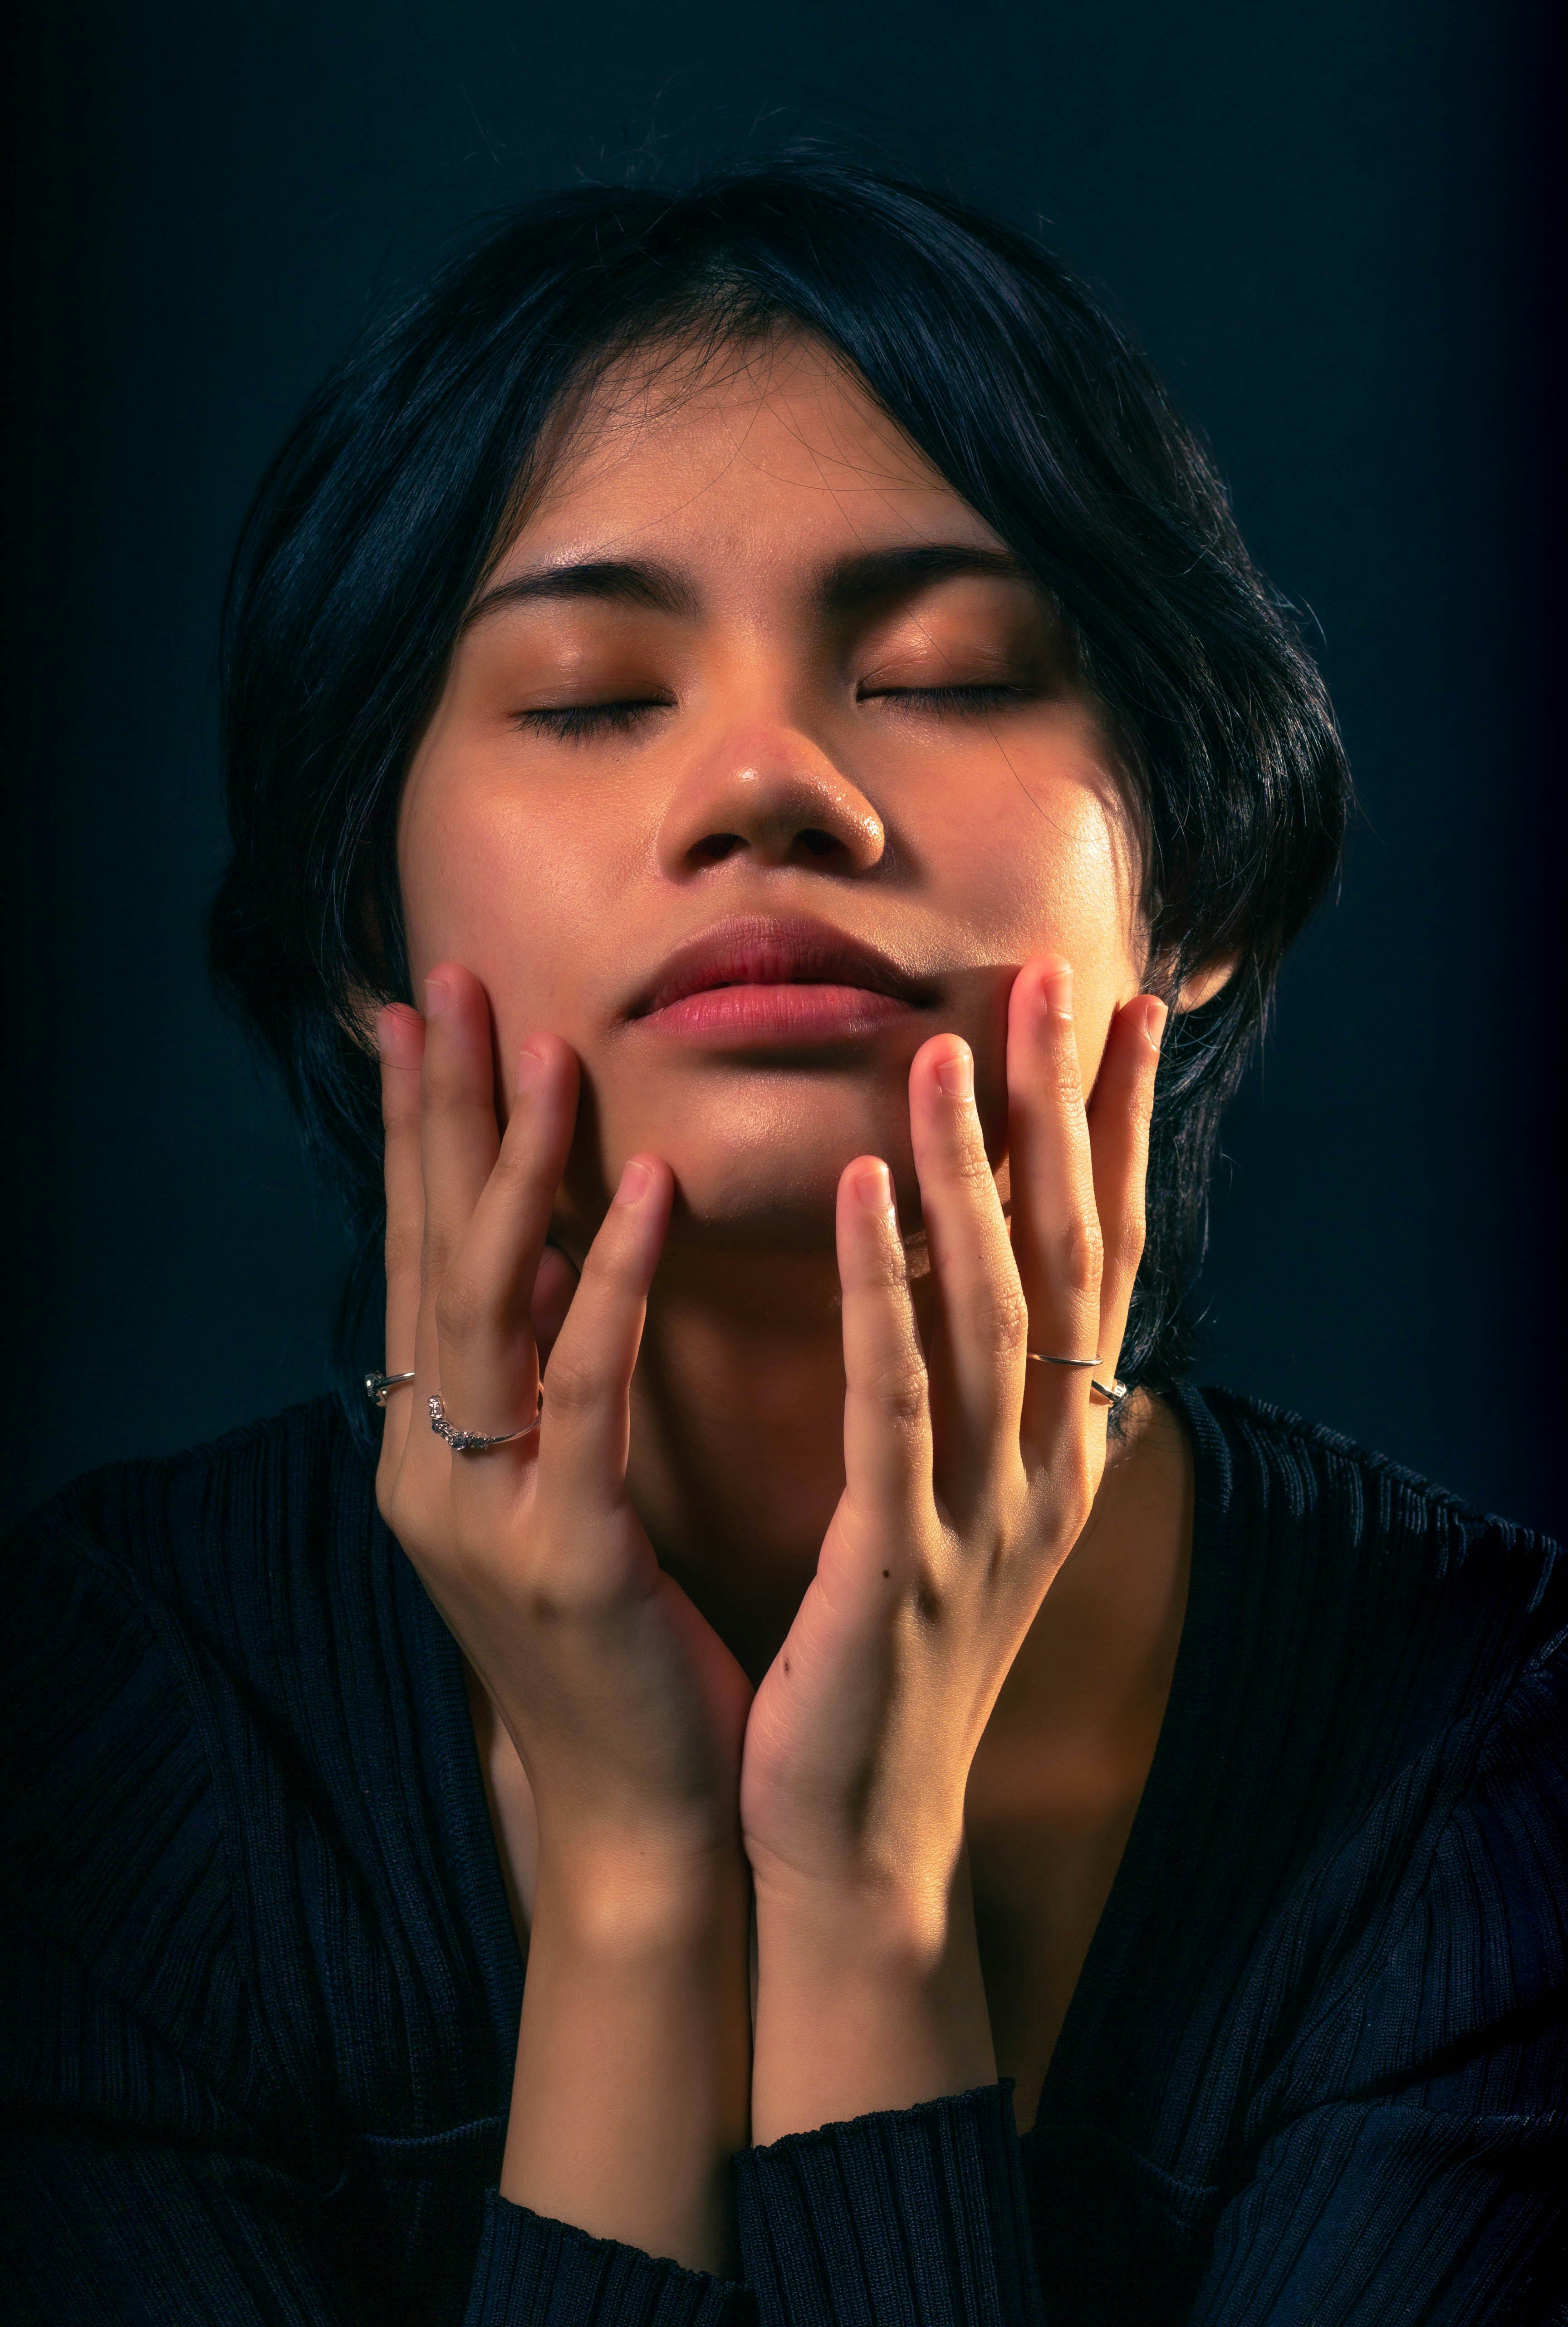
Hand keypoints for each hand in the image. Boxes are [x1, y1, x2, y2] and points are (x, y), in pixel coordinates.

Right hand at [374, 963, 752, 2266]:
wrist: (643, 1815)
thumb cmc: (621, 1643)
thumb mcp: (565, 1491)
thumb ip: (547, 1380)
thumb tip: (563, 1249)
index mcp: (436, 1446)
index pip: (420, 1256)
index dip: (421, 1132)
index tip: (427, 1013)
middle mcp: (435, 1466)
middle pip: (429, 1256)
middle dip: (438, 1114)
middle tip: (446, 984)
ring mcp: (488, 1513)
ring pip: (485, 1309)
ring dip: (513, 1169)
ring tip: (543, 1051)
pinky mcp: (568, 1558)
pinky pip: (585, 1396)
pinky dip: (610, 1283)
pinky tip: (644, 1188)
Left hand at [740, 960, 1164, 2136]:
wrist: (859, 1830)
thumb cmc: (893, 1651)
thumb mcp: (955, 1508)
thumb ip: (972, 1394)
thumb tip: (976, 1268)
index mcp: (1054, 1448)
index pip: (1097, 1258)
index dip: (1115, 1135)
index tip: (1121, 1014)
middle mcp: (1042, 1467)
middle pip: (1066, 1261)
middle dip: (1063, 1118)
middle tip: (1053, 984)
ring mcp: (981, 1515)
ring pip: (989, 1314)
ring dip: (972, 1175)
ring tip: (947, 1052)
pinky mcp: (901, 1560)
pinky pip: (897, 1402)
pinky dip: (887, 1292)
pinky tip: (868, 1189)